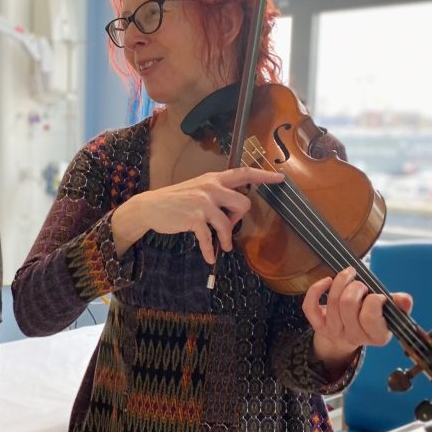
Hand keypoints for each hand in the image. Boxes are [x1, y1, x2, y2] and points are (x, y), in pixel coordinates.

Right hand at [113, 167, 284, 262]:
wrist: (151, 207)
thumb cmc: (175, 200)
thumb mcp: (197, 190)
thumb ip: (216, 195)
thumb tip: (232, 211)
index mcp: (214, 179)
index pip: (244, 172)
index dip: (263, 175)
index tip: (280, 178)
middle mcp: (211, 188)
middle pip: (243, 202)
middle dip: (239, 218)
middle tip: (228, 224)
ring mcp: (203, 203)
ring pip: (228, 223)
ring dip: (227, 238)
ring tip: (224, 246)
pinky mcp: (194, 218)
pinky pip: (209, 238)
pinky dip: (210, 250)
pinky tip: (210, 258)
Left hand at [303, 266, 413, 368]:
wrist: (348, 336)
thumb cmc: (372, 318)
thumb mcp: (390, 314)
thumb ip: (398, 305)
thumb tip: (405, 299)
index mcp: (376, 335)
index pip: (370, 317)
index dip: (373, 300)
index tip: (378, 295)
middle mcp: (354, 336)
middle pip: (348, 304)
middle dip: (355, 286)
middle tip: (361, 284)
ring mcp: (334, 331)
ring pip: (332, 302)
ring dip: (340, 282)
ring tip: (349, 276)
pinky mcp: (318, 325)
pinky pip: (310, 306)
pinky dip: (316, 289)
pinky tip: (327, 281)